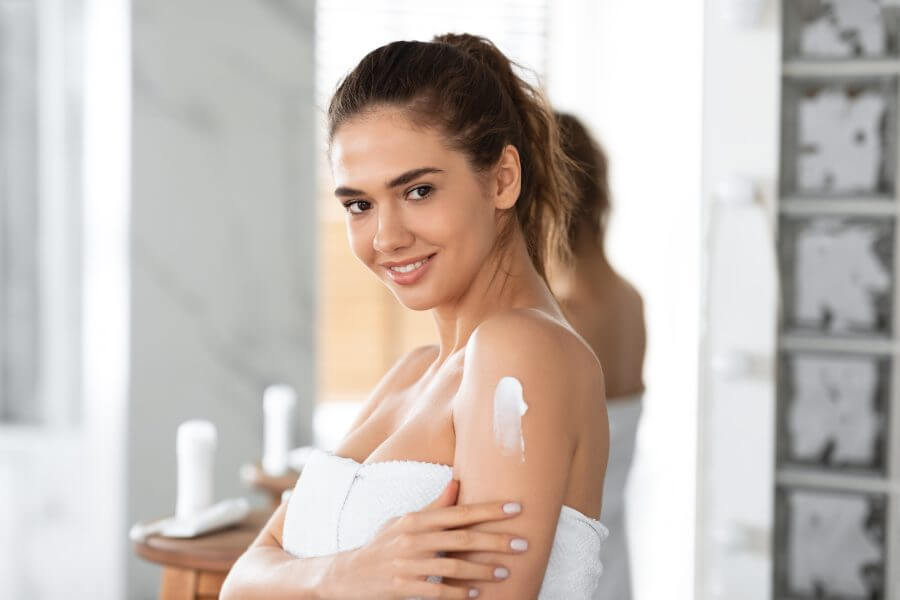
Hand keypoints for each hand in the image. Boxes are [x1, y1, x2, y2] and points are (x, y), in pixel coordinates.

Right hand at [320, 478, 528, 598]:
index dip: (489, 510)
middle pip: (462, 538)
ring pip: (453, 566)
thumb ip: (434, 506)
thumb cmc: (381, 545)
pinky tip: (476, 595)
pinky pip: (437, 591)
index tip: (516, 508)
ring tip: (505, 573)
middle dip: (495, 540)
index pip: (459, 512)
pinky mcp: (402, 587)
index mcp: (416, 519)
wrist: (346, 575)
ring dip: (483, 570)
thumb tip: (458, 482)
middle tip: (522, 543)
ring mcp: (407, 564)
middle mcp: (413, 538)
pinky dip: (459, 593)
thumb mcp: (403, 521)